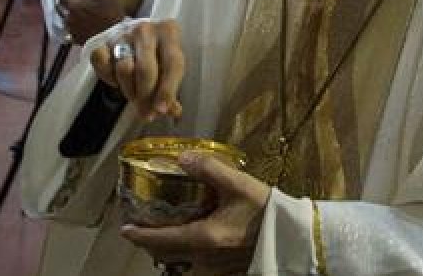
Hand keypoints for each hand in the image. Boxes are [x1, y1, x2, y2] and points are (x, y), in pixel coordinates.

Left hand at [55, 0, 125, 46]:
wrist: (112, 41)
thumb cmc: (111, 16)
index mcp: (74, 5)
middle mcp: (69, 17)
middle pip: (59, 8)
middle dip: (58, 1)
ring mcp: (71, 29)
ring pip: (63, 19)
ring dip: (62, 13)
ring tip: (64, 11)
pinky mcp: (75, 39)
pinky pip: (68, 30)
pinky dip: (68, 26)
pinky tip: (71, 26)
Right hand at [90, 20, 184, 118]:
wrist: (140, 36)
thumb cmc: (160, 54)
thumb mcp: (172, 68)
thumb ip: (172, 90)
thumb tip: (172, 111)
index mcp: (169, 32)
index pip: (171, 63)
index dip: (167, 90)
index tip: (162, 110)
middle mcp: (145, 30)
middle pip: (145, 70)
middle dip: (146, 96)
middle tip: (147, 113)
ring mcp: (122, 35)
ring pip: (124, 70)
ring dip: (129, 90)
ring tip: (135, 97)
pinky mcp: (103, 42)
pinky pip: (100, 63)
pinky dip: (107, 77)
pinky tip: (117, 81)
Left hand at [121, 154, 270, 273]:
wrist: (298, 237)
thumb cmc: (269, 211)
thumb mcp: (239, 185)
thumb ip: (209, 169)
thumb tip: (182, 157)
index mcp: (205, 238)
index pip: (162, 241)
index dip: (140, 237)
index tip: (125, 230)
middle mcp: (207, 258)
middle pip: (167, 258)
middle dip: (151, 246)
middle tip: (140, 230)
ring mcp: (218, 268)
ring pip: (181, 266)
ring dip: (168, 254)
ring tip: (162, 237)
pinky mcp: (229, 270)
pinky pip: (198, 268)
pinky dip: (186, 258)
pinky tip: (190, 243)